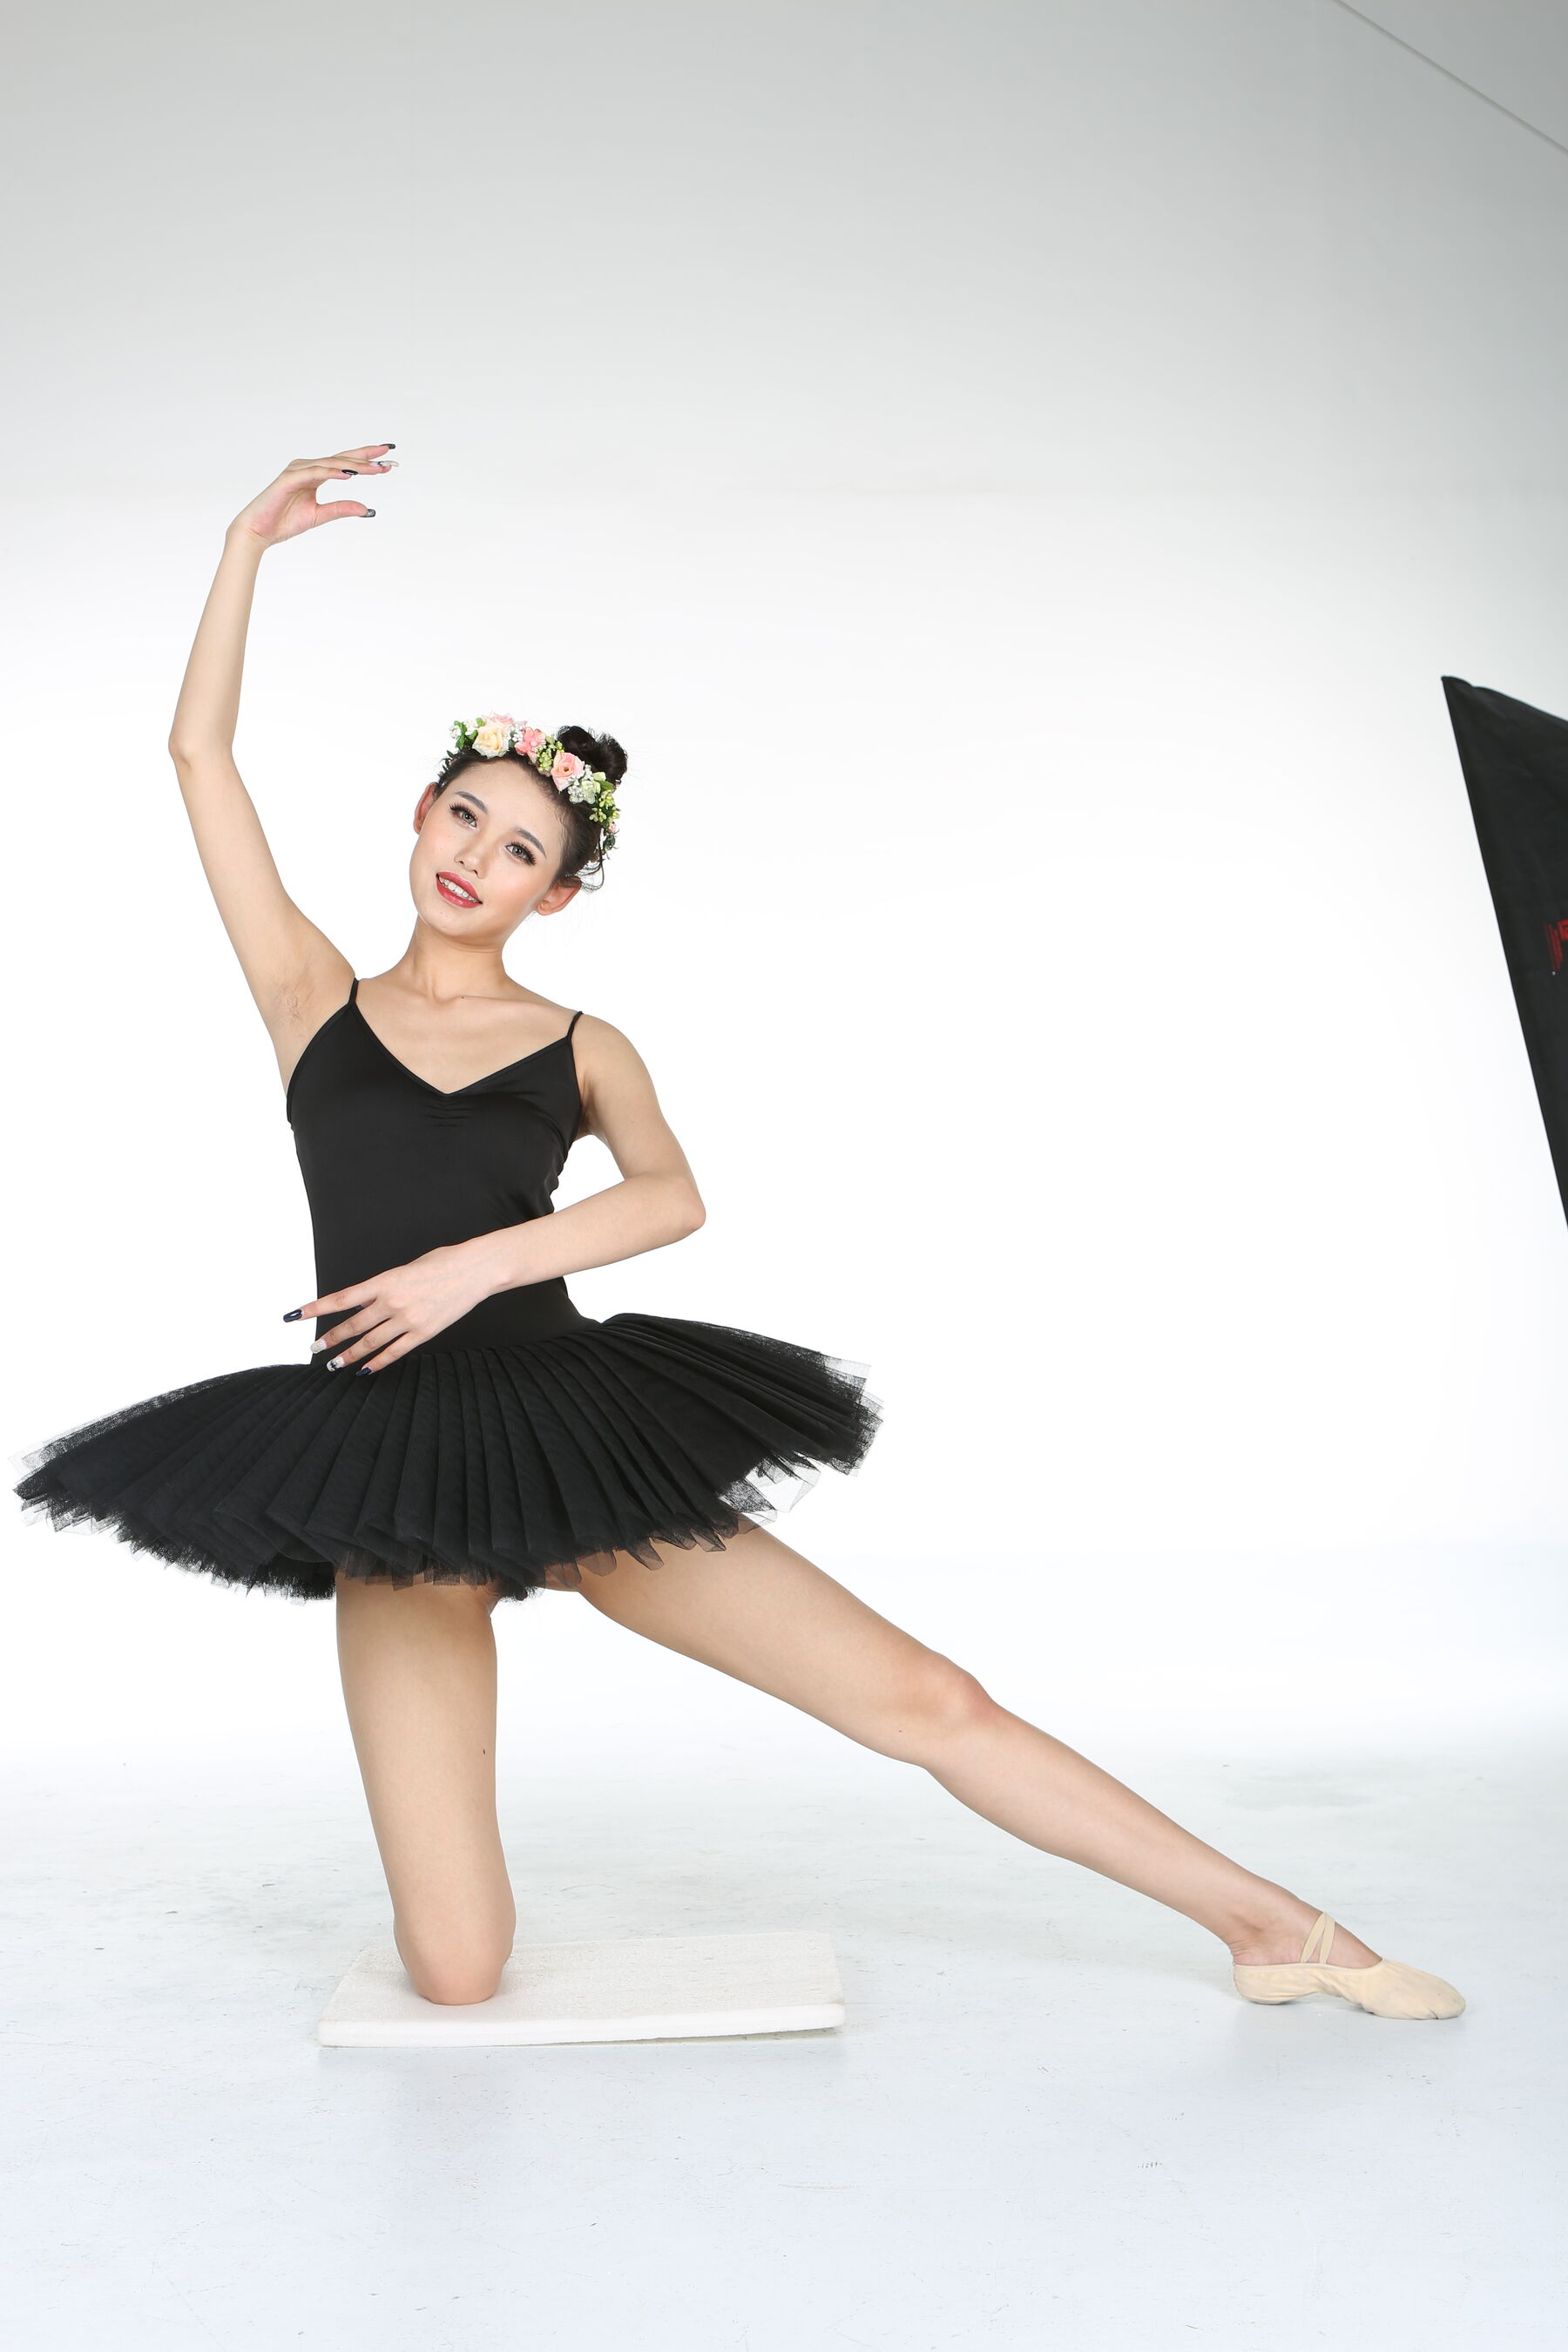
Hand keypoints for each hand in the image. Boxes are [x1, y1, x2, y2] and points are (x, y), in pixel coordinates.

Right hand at [228, 443, 396, 546]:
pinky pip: (315, 473)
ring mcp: (298, 471)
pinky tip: (349, 474)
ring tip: (375, 468)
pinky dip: (332, 472)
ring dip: (354, 465)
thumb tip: (367, 508)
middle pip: (342, 458)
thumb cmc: (284, 522)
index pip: (345, 463)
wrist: (259, 531)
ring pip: (331, 463)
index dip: (367, 460)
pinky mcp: (289, 479)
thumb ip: (341, 509)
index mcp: (315, 474)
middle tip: (388, 456)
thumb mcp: (320, 516)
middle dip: (366, 457)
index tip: (388, 461)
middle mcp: (307, 467)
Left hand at [291, 1241, 494, 1372]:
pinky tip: (364, 1369)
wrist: (476, 1270)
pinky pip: (395, 1352)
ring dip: (349, 1355)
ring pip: (370, 1342)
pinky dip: (377, 1362)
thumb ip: (383, 1288)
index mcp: (385, 1281)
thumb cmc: (443, 1262)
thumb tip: (365, 1305)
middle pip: (353, 1326)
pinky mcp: (424, 1333)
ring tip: (334, 1364)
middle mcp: (392, 1302)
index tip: (296, 1316)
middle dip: (330, 1338)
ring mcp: (408, 1320)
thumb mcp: (405, 1268)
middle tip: (314, 1347)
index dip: (316, 1308)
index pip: (341, 1298)